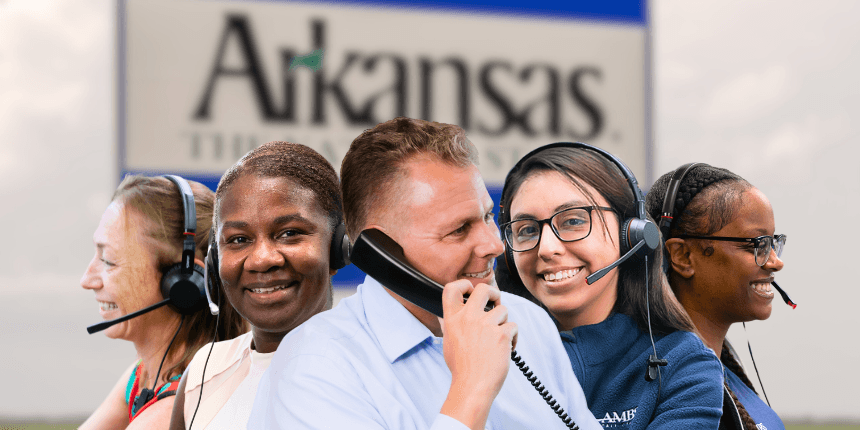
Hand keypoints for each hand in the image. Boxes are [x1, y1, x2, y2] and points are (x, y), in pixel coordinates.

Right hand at [439, 279, 517, 429]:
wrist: (472, 387)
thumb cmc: (462, 369)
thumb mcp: (449, 342)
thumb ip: (453, 325)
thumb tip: (454, 315)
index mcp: (452, 319)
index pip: (451, 288)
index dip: (464, 284)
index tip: (471, 291)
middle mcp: (468, 318)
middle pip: (484, 289)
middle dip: (494, 293)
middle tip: (496, 303)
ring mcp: (485, 326)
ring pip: (503, 310)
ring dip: (504, 323)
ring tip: (500, 340)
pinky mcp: (502, 335)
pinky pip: (513, 326)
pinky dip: (514, 338)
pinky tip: (508, 349)